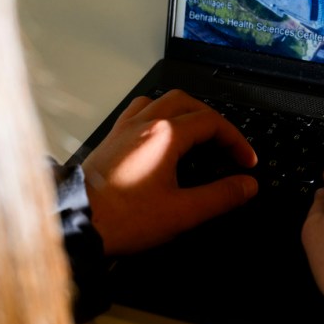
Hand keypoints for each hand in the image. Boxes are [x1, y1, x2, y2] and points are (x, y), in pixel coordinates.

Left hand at [81, 90, 257, 255]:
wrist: (77, 222)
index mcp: (165, 135)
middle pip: (188, 103)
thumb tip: (246, 185)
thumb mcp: (182, 213)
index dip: (235, 141)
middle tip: (226, 144)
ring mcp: (124, 129)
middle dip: (213, 120)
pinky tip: (159, 134)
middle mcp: (144, 123)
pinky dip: (157, 115)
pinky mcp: (111, 140)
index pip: (212, 123)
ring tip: (197, 132)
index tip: (245, 162)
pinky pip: (137, 111)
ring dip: (184, 111)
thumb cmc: (122, 219)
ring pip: (160, 101)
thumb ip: (220, 197)